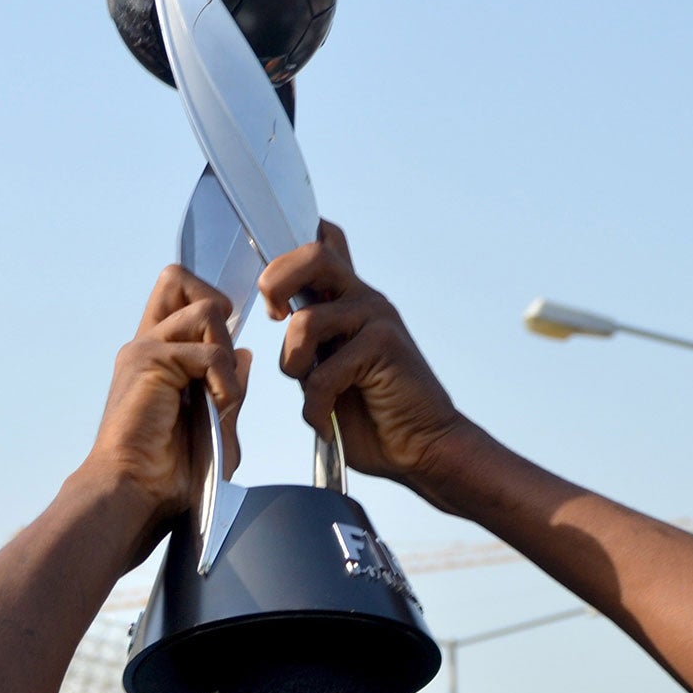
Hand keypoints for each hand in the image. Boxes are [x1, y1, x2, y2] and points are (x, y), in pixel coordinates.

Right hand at [78, 265, 251, 531]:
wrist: (134, 492)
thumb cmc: (167, 474)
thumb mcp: (216, 427)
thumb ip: (231, 388)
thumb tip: (244, 354)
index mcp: (157, 357)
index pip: (177, 296)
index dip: (210, 306)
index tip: (229, 352)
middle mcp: (146, 344)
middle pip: (178, 279)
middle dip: (216, 309)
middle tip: (221, 361)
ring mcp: (145, 349)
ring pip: (207, 311)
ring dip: (226, 353)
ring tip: (221, 397)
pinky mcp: (149, 361)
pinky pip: (211, 352)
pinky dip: (226, 382)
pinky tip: (217, 409)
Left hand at [260, 221, 465, 487]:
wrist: (420, 449)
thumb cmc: (371, 416)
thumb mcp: (326, 370)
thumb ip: (309, 341)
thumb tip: (278, 312)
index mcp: (348, 301)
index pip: (323, 243)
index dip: (287, 254)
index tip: (272, 298)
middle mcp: (364, 300)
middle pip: (314, 254)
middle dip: (276, 282)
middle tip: (274, 317)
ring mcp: (376, 317)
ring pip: (305, 322)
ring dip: (294, 366)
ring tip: (314, 396)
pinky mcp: (384, 344)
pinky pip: (324, 372)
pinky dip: (316, 407)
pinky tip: (328, 421)